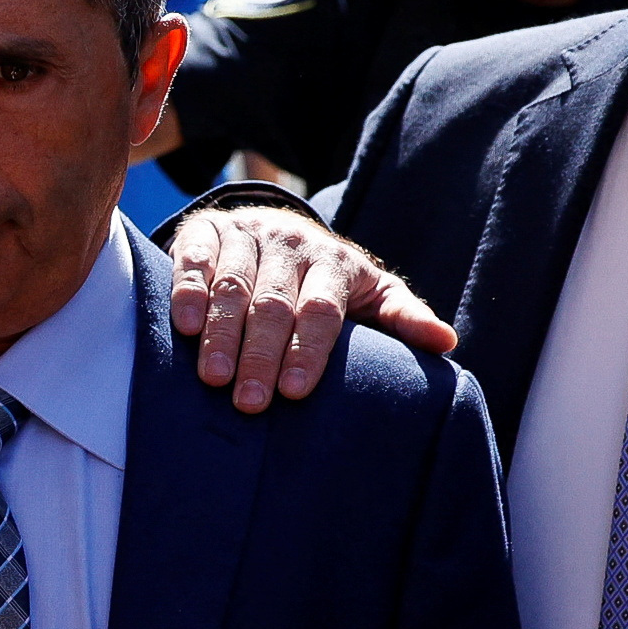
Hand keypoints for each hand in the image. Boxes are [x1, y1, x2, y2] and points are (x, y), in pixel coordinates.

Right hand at [162, 203, 455, 411]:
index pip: (321, 308)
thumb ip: (403, 316)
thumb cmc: (327, 280)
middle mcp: (290, 242)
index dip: (308, 349)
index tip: (295, 392)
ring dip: (220, 333)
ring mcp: (245, 234)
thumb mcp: (370, 294)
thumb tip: (446, 343)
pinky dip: (187, 292)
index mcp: (333, 262)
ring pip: (232, 285)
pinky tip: (182, 327)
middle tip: (250, 402)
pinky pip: (195, 262)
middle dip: (261, 354)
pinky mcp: (205, 232)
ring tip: (213, 378)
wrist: (275, 226)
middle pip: (274, 303)